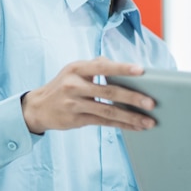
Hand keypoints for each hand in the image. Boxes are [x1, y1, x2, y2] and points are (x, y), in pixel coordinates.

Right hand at [21, 57, 156, 133]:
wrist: (37, 107)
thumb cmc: (63, 85)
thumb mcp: (74, 70)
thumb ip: (95, 65)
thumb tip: (119, 64)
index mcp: (77, 68)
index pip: (102, 67)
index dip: (122, 68)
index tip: (141, 70)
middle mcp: (74, 85)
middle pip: (109, 91)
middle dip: (133, 98)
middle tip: (152, 103)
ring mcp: (75, 104)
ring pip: (108, 110)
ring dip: (131, 117)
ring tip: (149, 120)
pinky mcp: (77, 120)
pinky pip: (104, 122)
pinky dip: (122, 125)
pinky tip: (135, 127)